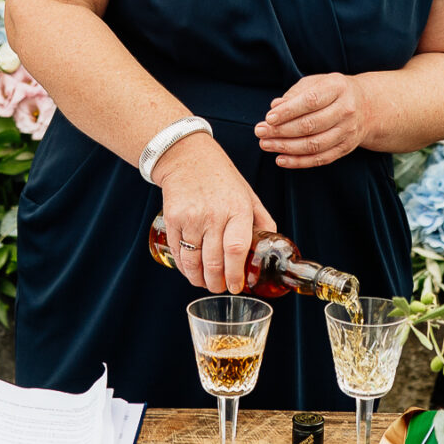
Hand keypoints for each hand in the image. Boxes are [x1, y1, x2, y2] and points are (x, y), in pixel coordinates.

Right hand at [155, 133, 275, 293]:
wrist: (187, 156)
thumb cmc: (222, 177)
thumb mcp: (249, 195)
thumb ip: (262, 221)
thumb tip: (270, 249)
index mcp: (238, 209)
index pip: (236, 250)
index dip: (235, 274)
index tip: (236, 286)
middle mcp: (214, 214)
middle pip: (214, 262)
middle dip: (217, 283)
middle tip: (220, 287)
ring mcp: (191, 217)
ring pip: (193, 262)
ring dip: (199, 279)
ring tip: (205, 282)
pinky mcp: (172, 218)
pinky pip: (178, 252)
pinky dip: (184, 267)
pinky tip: (191, 270)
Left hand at [255, 72, 370, 168]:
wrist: (367, 106)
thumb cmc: (332, 92)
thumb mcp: (315, 83)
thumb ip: (294, 94)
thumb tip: (274, 107)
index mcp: (338, 88)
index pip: (311, 101)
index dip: (288, 111)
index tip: (268, 118)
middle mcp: (346, 110)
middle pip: (311, 125)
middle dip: (281, 131)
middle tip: (259, 132)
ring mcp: (348, 131)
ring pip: (314, 145)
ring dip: (286, 147)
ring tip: (266, 144)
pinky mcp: (346, 148)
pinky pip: (321, 159)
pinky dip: (299, 162)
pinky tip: (281, 160)